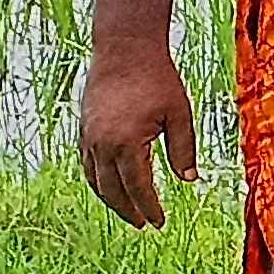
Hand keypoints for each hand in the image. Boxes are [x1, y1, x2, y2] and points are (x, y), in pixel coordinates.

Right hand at [76, 41, 200, 227]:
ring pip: (95, 180)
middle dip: (128, 211)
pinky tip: (111, 186)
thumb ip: (184, 149)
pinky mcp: (83, 129)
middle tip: (145, 224)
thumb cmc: (157, 78)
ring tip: (129, 212)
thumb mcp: (179, 114)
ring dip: (111, 200)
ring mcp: (88, 137)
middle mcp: (102, 145)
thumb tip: (190, 180)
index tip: (159, 222)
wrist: (125, 48)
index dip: (149, 208)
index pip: (138, 188)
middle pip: (112, 191)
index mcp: (127, 143)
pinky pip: (87, 165)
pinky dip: (98, 180)